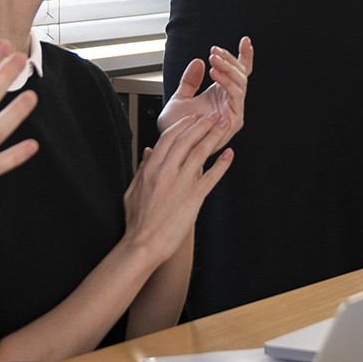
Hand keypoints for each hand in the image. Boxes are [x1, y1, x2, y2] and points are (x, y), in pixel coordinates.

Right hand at [122, 109, 233, 265]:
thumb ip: (141, 169)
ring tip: (224, 126)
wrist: (144, 245)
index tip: (192, 118)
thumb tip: (148, 152)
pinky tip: (229, 154)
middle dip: (202, 124)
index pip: (168, 137)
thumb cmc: (138, 222)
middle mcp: (166, 172)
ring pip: (200, 153)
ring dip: (214, 136)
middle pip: (187, 139)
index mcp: (151, 169)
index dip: (183, 124)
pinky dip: (222, 164)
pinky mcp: (194, 198)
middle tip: (213, 116)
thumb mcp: (133, 190)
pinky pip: (211, 177)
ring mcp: (181, 184)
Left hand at [158, 38, 252, 142]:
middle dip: (230, 60)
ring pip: (241, 82)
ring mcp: (234, 112)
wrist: (171, 149)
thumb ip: (189, 81)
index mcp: (221, 96)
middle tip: (215, 52)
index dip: (244, 56)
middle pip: (241, 74)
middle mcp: (230, 103)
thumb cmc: (175, 130)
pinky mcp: (234, 121)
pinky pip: (236, 95)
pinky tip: (216, 72)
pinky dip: (228, 81)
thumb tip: (197, 62)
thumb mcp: (179, 98)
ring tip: (214, 59)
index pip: (238, 73)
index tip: (245, 40)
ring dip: (228, 67)